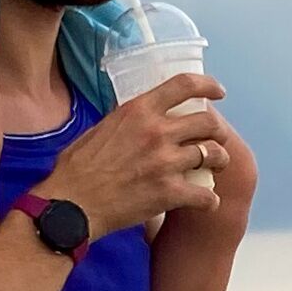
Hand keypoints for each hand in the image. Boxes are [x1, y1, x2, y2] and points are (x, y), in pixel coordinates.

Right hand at [42, 73, 226, 235]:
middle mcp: (157, 132)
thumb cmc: (77, 169)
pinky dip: (210, 200)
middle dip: (218, 131)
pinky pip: (206, 195)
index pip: (184, 85)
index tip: (218, 92)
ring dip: (219, 161)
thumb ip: (125, 120)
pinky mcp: (169, 193)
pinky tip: (207, 202)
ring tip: (215, 167)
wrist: (72, 204)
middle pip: (208, 122)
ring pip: (213, 155)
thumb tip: (135, 117)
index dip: (208, 86)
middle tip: (216, 139)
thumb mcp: (99, 129)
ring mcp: (165, 162)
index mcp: (138, 111)